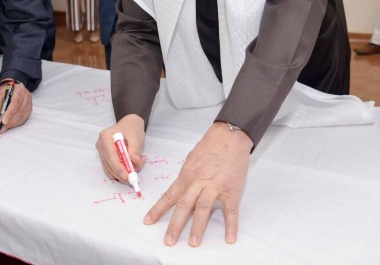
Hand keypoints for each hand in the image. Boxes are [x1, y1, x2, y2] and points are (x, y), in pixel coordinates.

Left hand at [0, 82, 31, 133]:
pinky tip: (10, 125)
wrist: (12, 89)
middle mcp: (26, 96)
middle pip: (20, 111)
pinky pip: (23, 119)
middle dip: (10, 121)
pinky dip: (16, 123)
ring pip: (22, 116)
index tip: (3, 121)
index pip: (16, 102)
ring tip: (4, 128)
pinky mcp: (29, 110)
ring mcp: (29, 103)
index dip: (10, 113)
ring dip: (13, 124)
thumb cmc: (5, 93)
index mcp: (19, 90)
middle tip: (2, 128)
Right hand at [96, 114, 145, 181]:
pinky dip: (123, 171)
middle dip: (122, 174)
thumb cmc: (131, 128)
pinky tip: (133, 163)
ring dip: (124, 172)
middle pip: (109, 165)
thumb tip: (134, 162)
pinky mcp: (106, 159)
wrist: (129, 125)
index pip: (110, 156)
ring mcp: (102, 153)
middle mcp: (101, 146)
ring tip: (138, 163)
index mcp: (105, 137)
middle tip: (135, 177)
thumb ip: (135, 149)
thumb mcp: (136, 136)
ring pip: (111, 170)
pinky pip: (113, 170)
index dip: (118, 168)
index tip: (127, 176)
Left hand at [143, 122, 252, 246]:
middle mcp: (198, 182)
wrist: (229, 136)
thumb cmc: (209, 146)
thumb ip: (186, 178)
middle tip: (168, 241)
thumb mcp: (191, 160)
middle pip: (184, 205)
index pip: (169, 195)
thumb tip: (181, 193)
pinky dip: (231, 225)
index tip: (148, 221)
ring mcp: (215, 186)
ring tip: (193, 243)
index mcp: (186, 175)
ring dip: (198, 227)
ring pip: (203, 208)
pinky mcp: (232, 189)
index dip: (158, 209)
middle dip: (175, 225)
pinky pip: (231, 210)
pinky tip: (229, 238)